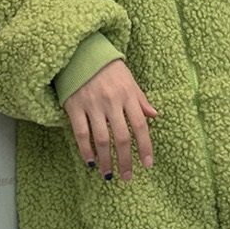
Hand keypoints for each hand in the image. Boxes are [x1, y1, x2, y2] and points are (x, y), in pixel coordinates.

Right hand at [63, 59, 156, 180]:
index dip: (145, 146)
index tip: (147, 164)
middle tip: (127, 176)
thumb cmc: (108, 67)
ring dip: (106, 160)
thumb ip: (140, 99)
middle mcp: (111, 101)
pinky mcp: (74, 106)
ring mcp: (92, 105)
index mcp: (128, 94)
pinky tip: (91, 162)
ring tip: (109, 175)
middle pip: (121, 137)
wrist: (81, 52)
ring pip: (101, 139)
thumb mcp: (129, 79)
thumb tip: (155, 115)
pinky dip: (85, 150)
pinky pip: (81, 133)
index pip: (140, 125)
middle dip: (125, 160)